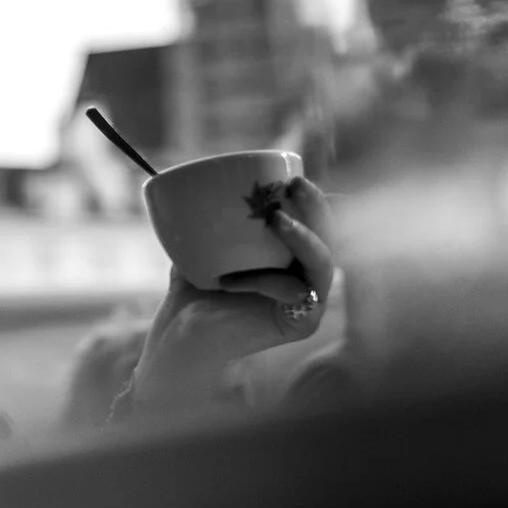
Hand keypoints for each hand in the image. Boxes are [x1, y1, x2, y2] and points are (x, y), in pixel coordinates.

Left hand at [134, 175, 337, 406]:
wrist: (179, 334)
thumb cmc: (192, 291)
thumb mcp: (205, 242)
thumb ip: (218, 213)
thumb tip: (212, 173)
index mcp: (292, 258)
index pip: (315, 223)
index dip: (315, 200)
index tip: (297, 174)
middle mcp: (307, 278)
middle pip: (328, 236)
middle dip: (318, 207)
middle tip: (296, 184)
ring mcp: (310, 302)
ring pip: (324, 261)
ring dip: (306, 236)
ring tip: (277, 219)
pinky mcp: (303, 323)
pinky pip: (298, 291)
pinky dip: (267, 280)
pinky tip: (231, 279)